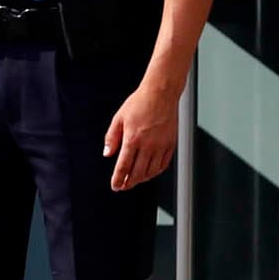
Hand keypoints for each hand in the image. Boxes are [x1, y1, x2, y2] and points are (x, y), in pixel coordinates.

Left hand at [102, 75, 183, 190]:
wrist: (161, 92)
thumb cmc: (140, 102)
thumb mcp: (119, 118)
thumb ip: (112, 137)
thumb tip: (107, 153)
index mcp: (132, 139)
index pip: (123, 167)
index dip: (118, 180)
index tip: (115, 186)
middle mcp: (148, 145)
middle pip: (137, 173)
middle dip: (128, 183)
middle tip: (123, 186)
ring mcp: (161, 146)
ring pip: (151, 172)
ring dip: (142, 179)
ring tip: (135, 180)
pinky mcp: (170, 144)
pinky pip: (163, 165)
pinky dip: (156, 172)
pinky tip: (150, 172)